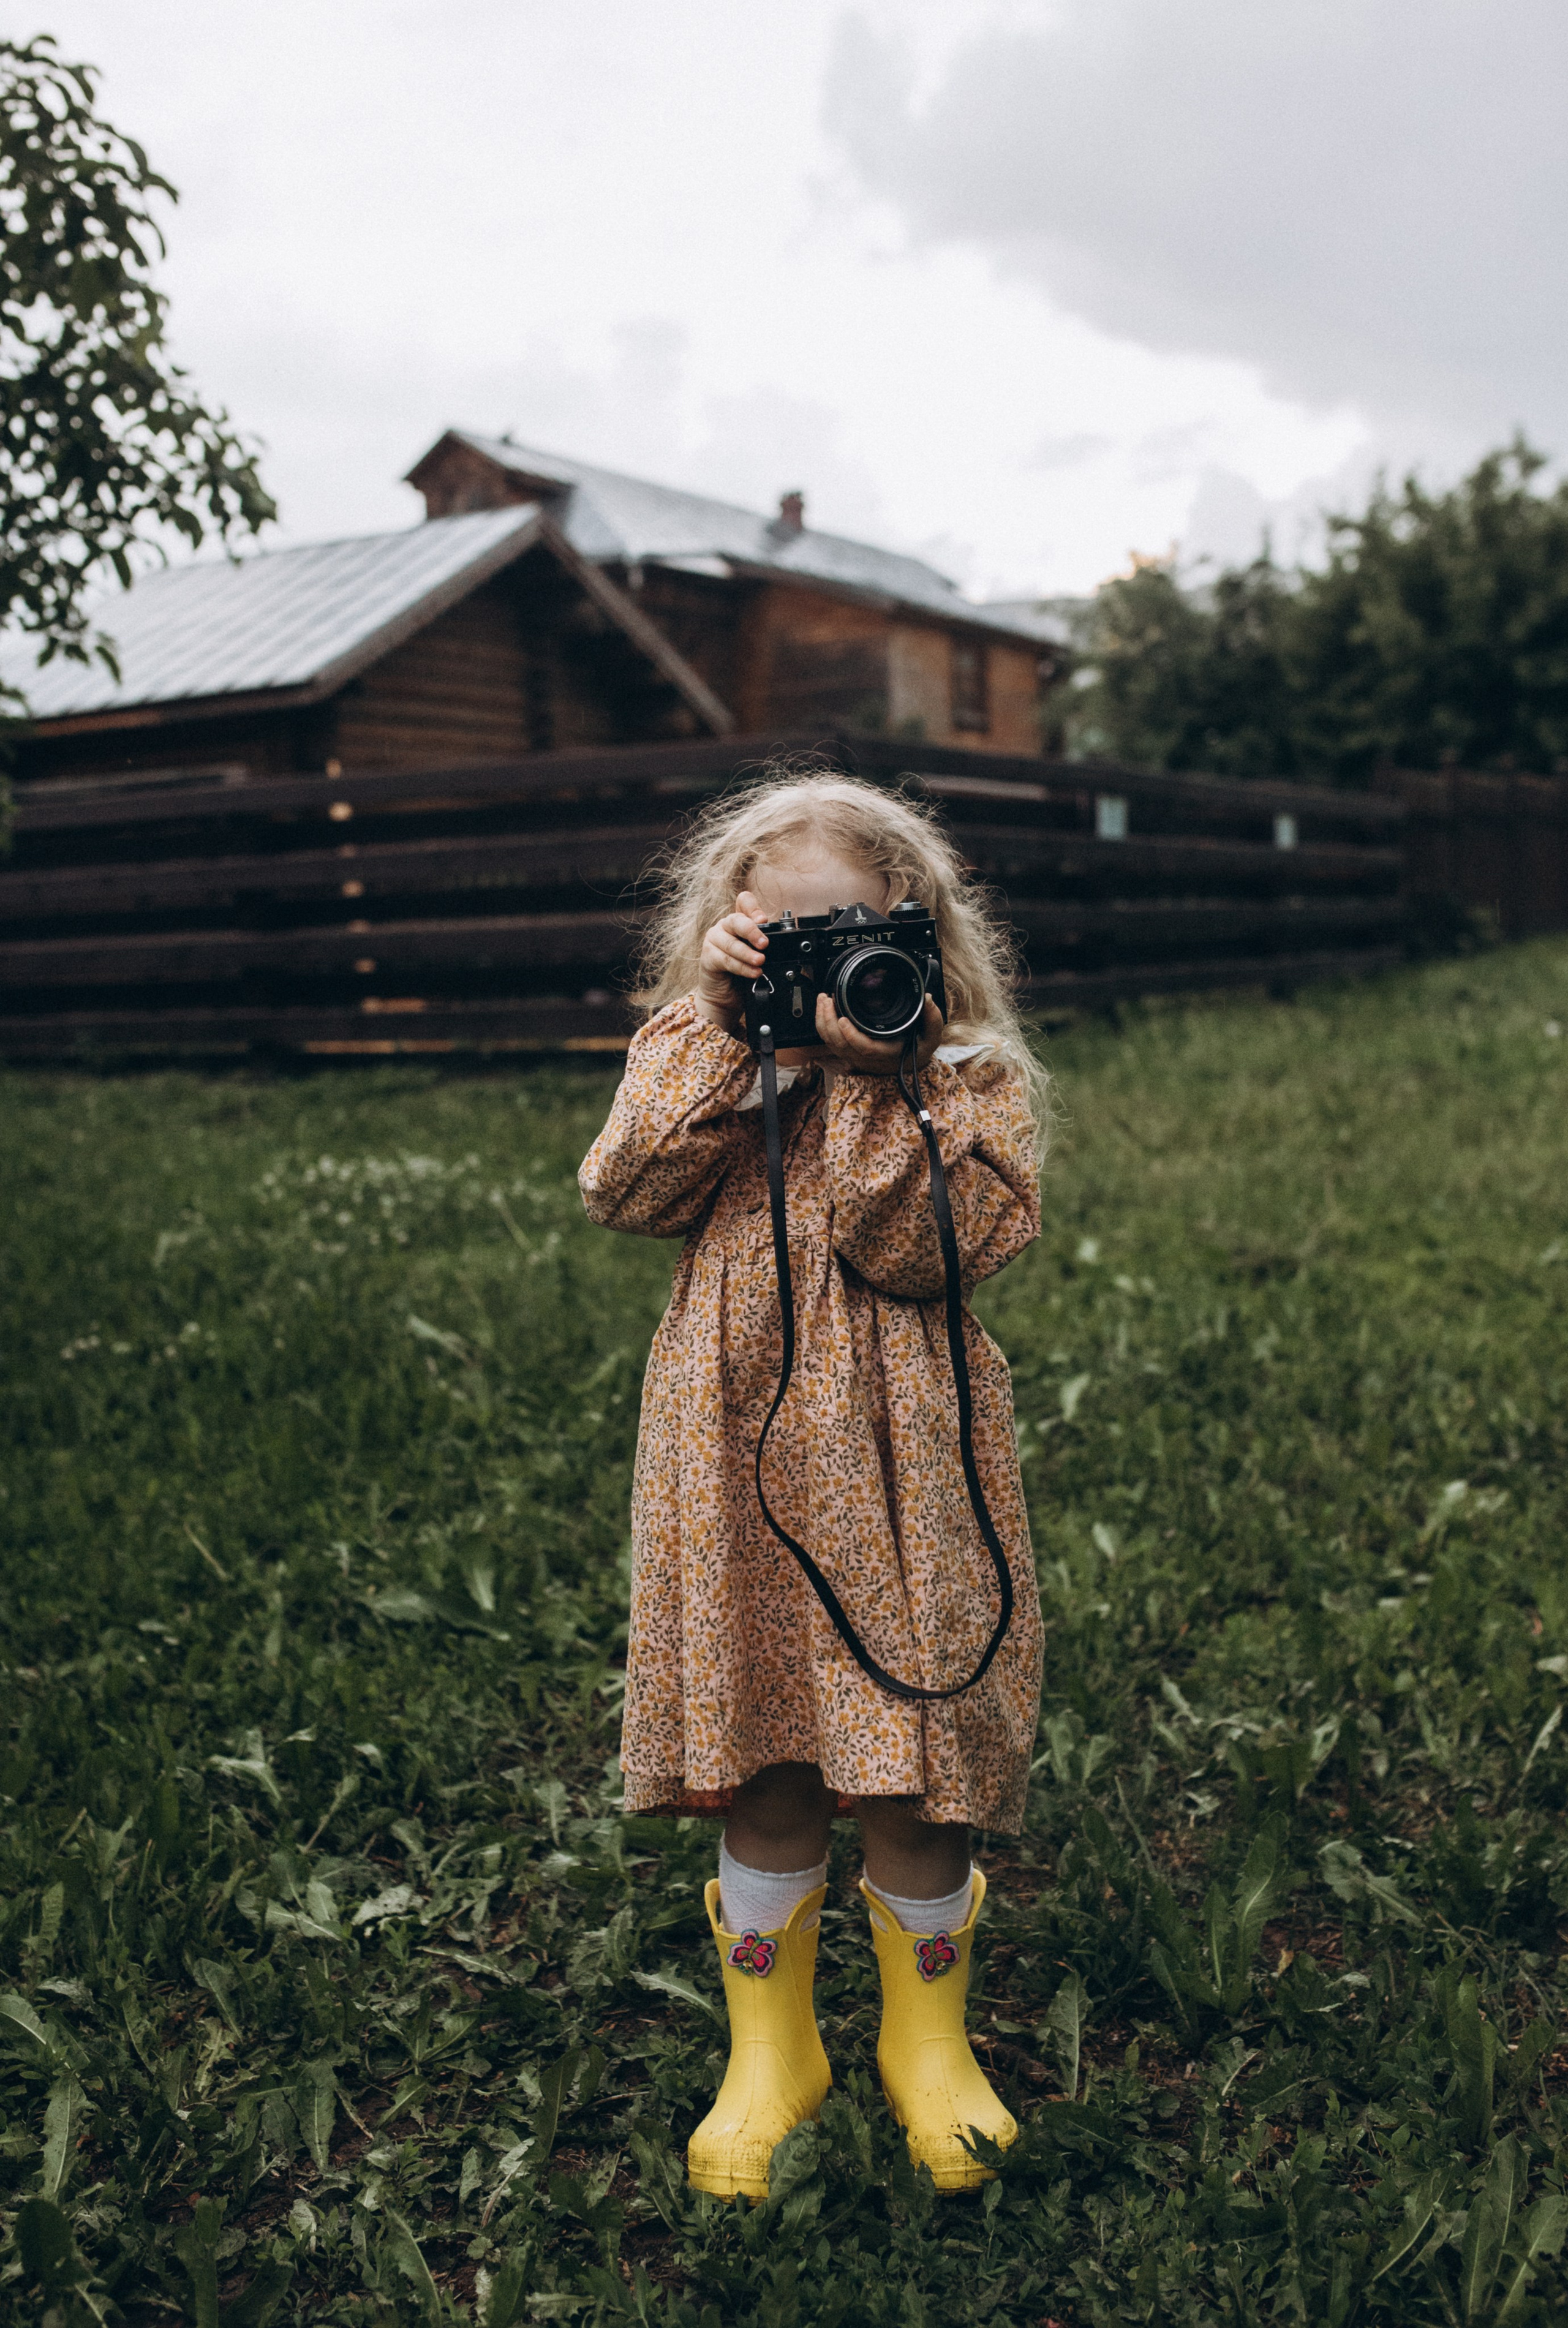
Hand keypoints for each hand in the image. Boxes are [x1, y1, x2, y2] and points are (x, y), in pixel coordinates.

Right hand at [695, 890, 768, 1029]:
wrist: (725, 994)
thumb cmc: (742, 971)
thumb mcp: (757, 953)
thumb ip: (763, 942)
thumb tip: (775, 938)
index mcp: (739, 921)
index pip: (744, 901)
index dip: (753, 908)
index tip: (762, 920)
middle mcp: (725, 926)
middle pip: (737, 920)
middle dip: (752, 931)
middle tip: (765, 944)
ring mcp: (714, 939)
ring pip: (731, 943)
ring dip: (747, 954)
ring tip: (760, 962)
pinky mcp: (707, 956)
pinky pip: (725, 959)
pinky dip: (741, 967)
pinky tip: (752, 972)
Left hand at [817, 992, 944, 1078]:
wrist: (910, 1062)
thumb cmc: (919, 1048)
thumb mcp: (932, 1035)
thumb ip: (933, 1018)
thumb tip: (927, 998)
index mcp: (887, 1054)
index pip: (865, 1049)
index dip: (852, 1036)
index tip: (843, 1019)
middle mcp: (868, 1059)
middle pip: (841, 1046)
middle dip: (829, 1023)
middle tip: (827, 1000)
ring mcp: (856, 1057)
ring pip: (832, 1044)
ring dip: (823, 1022)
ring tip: (823, 1000)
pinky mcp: (849, 1051)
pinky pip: (831, 1042)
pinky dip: (823, 1026)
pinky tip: (823, 1009)